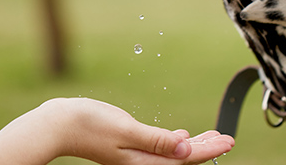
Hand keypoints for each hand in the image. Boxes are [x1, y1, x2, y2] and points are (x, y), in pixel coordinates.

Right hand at [0, 98, 234, 164]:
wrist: (57, 124)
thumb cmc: (89, 124)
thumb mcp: (127, 130)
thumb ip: (157, 141)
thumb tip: (186, 148)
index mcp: (143, 162)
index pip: (185, 159)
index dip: (209, 150)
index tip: (229, 140)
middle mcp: (141, 163)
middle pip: (182, 159)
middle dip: (206, 149)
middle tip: (228, 139)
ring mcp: (134, 156)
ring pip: (173, 154)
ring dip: (194, 146)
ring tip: (213, 138)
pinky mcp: (128, 147)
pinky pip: (160, 149)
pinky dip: (176, 143)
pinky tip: (182, 137)